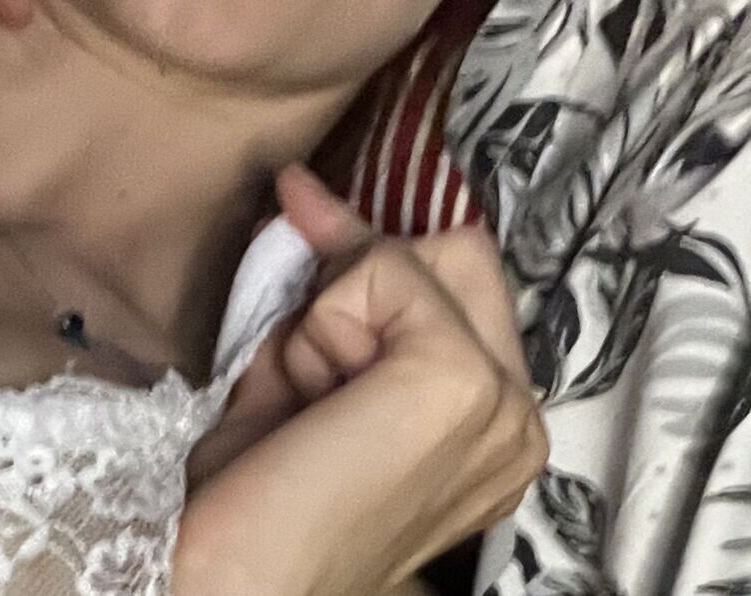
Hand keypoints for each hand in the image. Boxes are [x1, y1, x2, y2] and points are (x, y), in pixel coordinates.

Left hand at [175, 168, 546, 595]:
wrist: (228, 584)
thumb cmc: (252, 507)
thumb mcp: (303, 381)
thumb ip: (330, 302)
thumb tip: (305, 193)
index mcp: (499, 429)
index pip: (463, 282)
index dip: (375, 252)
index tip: (299, 208)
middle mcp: (521, 421)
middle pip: (463, 252)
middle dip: (368, 281)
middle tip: (307, 360)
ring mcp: (503, 406)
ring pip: (422, 259)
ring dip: (341, 314)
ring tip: (309, 403)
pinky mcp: (463, 386)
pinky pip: (385, 275)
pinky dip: (326, 323)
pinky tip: (310, 399)